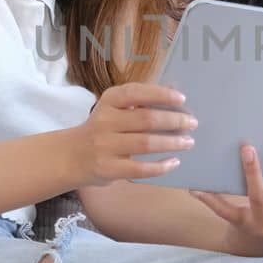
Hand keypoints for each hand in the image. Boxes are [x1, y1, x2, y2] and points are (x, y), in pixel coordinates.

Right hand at [67, 83, 195, 186]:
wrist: (69, 157)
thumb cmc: (101, 131)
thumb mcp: (112, 110)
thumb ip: (137, 103)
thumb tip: (175, 94)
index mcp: (108, 102)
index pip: (136, 93)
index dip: (161, 94)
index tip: (182, 99)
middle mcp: (105, 121)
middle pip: (146, 119)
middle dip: (174, 120)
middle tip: (192, 123)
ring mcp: (106, 146)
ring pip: (145, 143)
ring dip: (172, 142)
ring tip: (188, 142)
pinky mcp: (108, 169)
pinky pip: (140, 169)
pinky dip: (160, 166)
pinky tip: (174, 162)